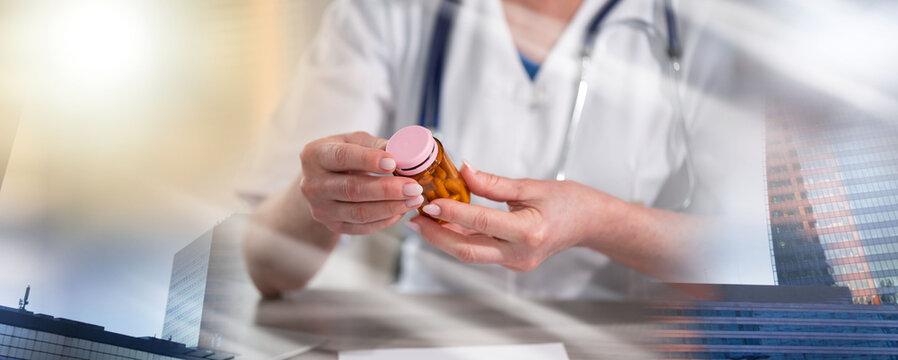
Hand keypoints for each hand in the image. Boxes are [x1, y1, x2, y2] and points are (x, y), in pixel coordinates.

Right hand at [298, 131, 424, 233]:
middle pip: (352, 189)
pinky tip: (401, 211)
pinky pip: (362, 227)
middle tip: (413, 186)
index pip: (342, 157)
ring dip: (391, 207)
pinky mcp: (332, 225)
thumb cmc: (342, 156)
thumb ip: (376, 145)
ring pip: (359, 212)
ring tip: (414, 199)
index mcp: (315, 155)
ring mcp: (321, 209)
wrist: (322, 181)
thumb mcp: (354, 142)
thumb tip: (404, 151)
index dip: (368, 160)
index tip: (393, 162)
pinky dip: (385, 220)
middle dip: (387, 189)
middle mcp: (312, 184)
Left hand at [407, 161, 626, 271]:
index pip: (481, 222)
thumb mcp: (531, 186)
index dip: (453, 212)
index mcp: (529, 232)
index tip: (430, 201)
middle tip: (415, 219)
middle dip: (437, 235)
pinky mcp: (512, 263)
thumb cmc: (569, 201)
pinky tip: (445, 225)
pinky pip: (480, 252)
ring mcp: (516, 263)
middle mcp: (520, 254)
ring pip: (471, 254)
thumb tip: (462, 170)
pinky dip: (461, 238)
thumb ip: (493, 183)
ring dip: (445, 238)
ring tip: (423, 221)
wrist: (591, 223)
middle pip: (468, 250)